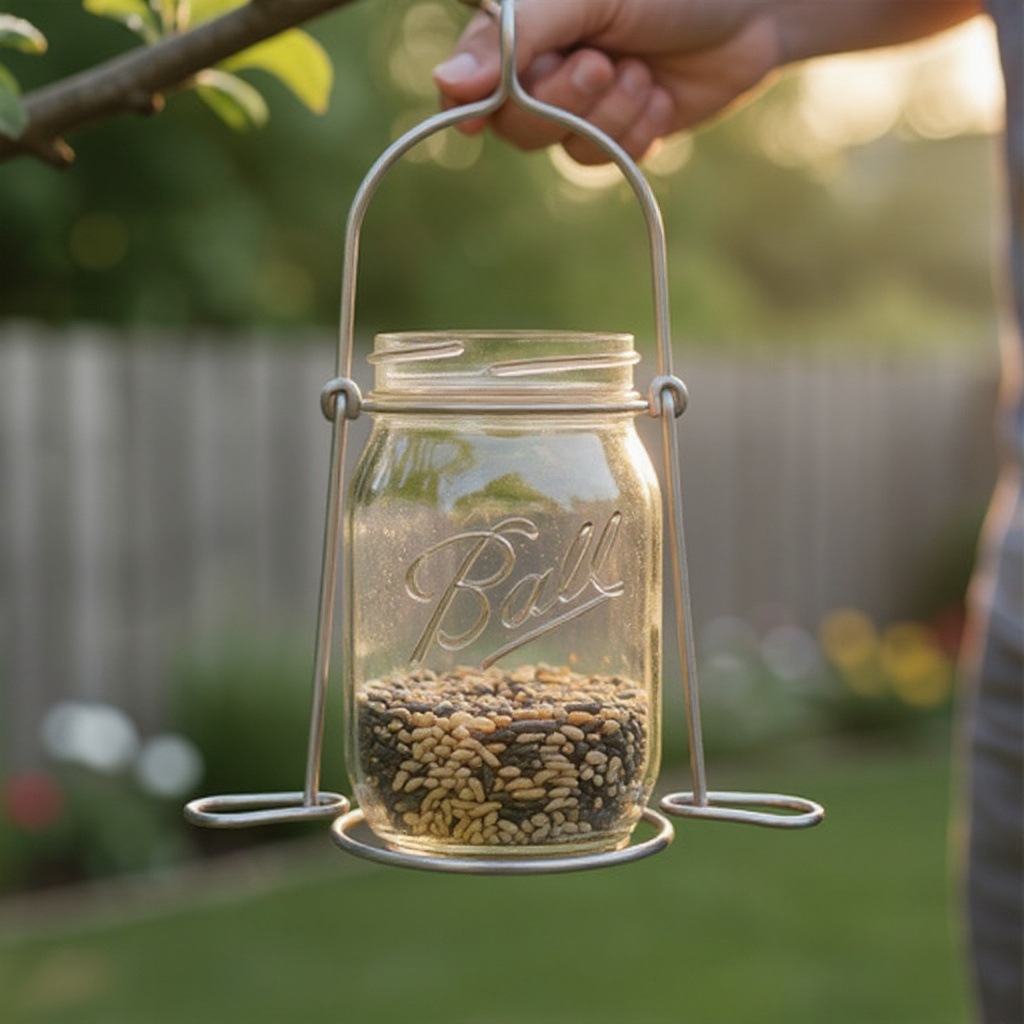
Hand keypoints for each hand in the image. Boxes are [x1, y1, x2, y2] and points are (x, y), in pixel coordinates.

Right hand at [433, 0, 783, 163]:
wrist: (757, 13)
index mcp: (527, 24)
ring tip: (645, 72)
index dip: (468, 101)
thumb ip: (517, 35)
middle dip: (565, 101)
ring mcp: (580, 105)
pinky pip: (601, 160)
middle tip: (605, 63)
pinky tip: (659, 98)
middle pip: (514, 124)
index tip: (474, 119)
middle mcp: (545, 66)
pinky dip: (636, 133)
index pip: (472, 75)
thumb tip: (447, 82)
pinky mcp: (615, 134)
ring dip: (612, 115)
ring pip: (562, 145)